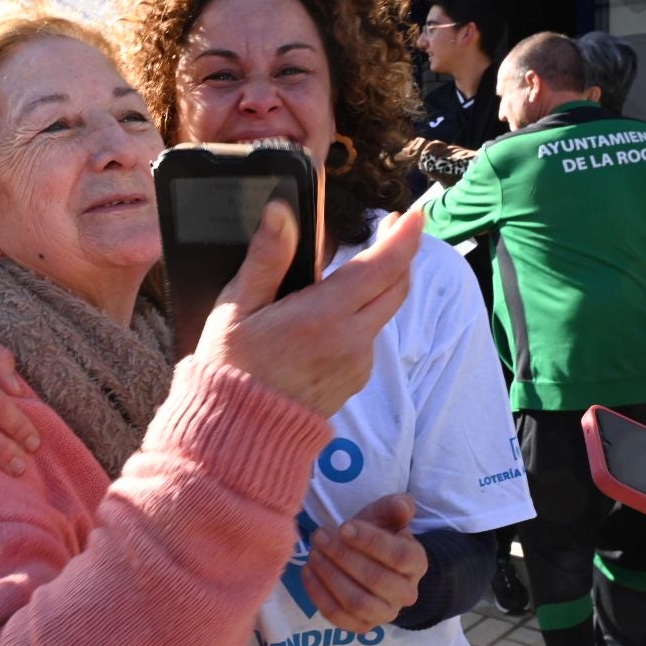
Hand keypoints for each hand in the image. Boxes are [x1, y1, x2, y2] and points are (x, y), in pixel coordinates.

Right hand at [194, 203, 420, 417]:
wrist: (241, 432)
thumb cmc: (232, 368)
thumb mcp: (237, 308)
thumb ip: (266, 258)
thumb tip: (281, 213)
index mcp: (324, 316)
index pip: (382, 268)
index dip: (403, 237)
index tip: (414, 214)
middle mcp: (351, 340)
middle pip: (396, 287)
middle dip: (401, 252)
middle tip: (392, 227)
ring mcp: (357, 363)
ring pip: (384, 312)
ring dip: (380, 285)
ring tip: (355, 267)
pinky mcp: (355, 379)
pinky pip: (369, 337)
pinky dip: (362, 315)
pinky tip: (334, 312)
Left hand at [303, 493, 426, 632]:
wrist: (370, 562)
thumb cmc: (377, 535)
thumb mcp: (385, 515)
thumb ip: (394, 506)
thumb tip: (402, 508)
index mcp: (416, 562)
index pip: (399, 556)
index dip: (370, 542)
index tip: (343, 527)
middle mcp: (406, 593)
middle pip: (376, 580)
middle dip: (343, 557)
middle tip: (320, 538)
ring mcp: (385, 613)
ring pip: (357, 602)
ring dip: (330, 577)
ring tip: (313, 554)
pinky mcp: (362, 626)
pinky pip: (339, 617)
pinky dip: (319, 596)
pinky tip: (308, 572)